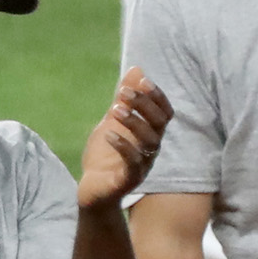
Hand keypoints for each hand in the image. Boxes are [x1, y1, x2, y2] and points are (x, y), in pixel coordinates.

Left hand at [75, 67, 170, 207]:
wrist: (92, 189)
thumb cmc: (106, 155)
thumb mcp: (112, 122)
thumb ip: (125, 99)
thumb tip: (137, 69)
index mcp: (150, 134)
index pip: (165, 113)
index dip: (157, 96)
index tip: (142, 81)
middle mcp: (152, 149)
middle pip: (159, 125)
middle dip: (144, 105)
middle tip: (123, 92)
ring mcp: (143, 165)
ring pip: (149, 142)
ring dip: (134, 123)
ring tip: (115, 109)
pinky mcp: (130, 180)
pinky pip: (133, 164)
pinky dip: (123, 147)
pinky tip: (109, 135)